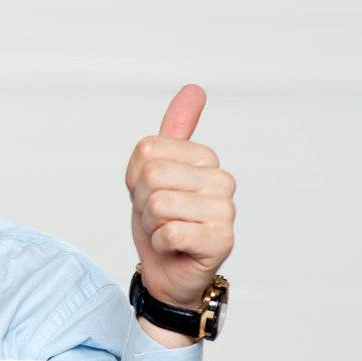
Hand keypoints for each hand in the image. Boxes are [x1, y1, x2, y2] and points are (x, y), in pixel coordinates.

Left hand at [125, 84, 235, 313]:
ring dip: (151, 225)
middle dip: (142, 203)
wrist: (167, 271)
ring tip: (166, 232)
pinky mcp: (222, 240)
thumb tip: (194, 88)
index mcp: (205, 158)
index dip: (135, 178)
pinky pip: (169, 232)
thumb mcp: (153, 171)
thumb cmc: (160, 221)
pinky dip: (160, 244)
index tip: (151, 194)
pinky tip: (175, 248)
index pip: (147, 150)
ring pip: (158, 205)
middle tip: (158, 218)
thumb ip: (173, 131)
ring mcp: (226, 210)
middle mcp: (222, 180)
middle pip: (151, 176)